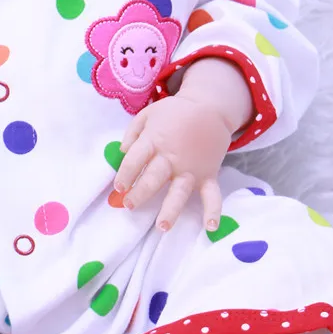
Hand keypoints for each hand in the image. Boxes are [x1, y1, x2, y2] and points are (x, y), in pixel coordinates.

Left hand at [113, 96, 233, 232]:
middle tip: (129, 205)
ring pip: (179, 191)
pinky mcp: (208, 174)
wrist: (210, 107)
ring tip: (162, 226)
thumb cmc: (175, 113)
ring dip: (170, 209)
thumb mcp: (148, 114)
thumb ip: (133, 133)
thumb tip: (122, 152)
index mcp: (154, 140)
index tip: (119, 187)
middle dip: (140, 193)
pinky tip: (211, 226)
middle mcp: (171, 157)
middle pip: (153, 178)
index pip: (135, 159)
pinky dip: (213, 210)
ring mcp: (191, 168)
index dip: (125, 174)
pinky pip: (212, 194)